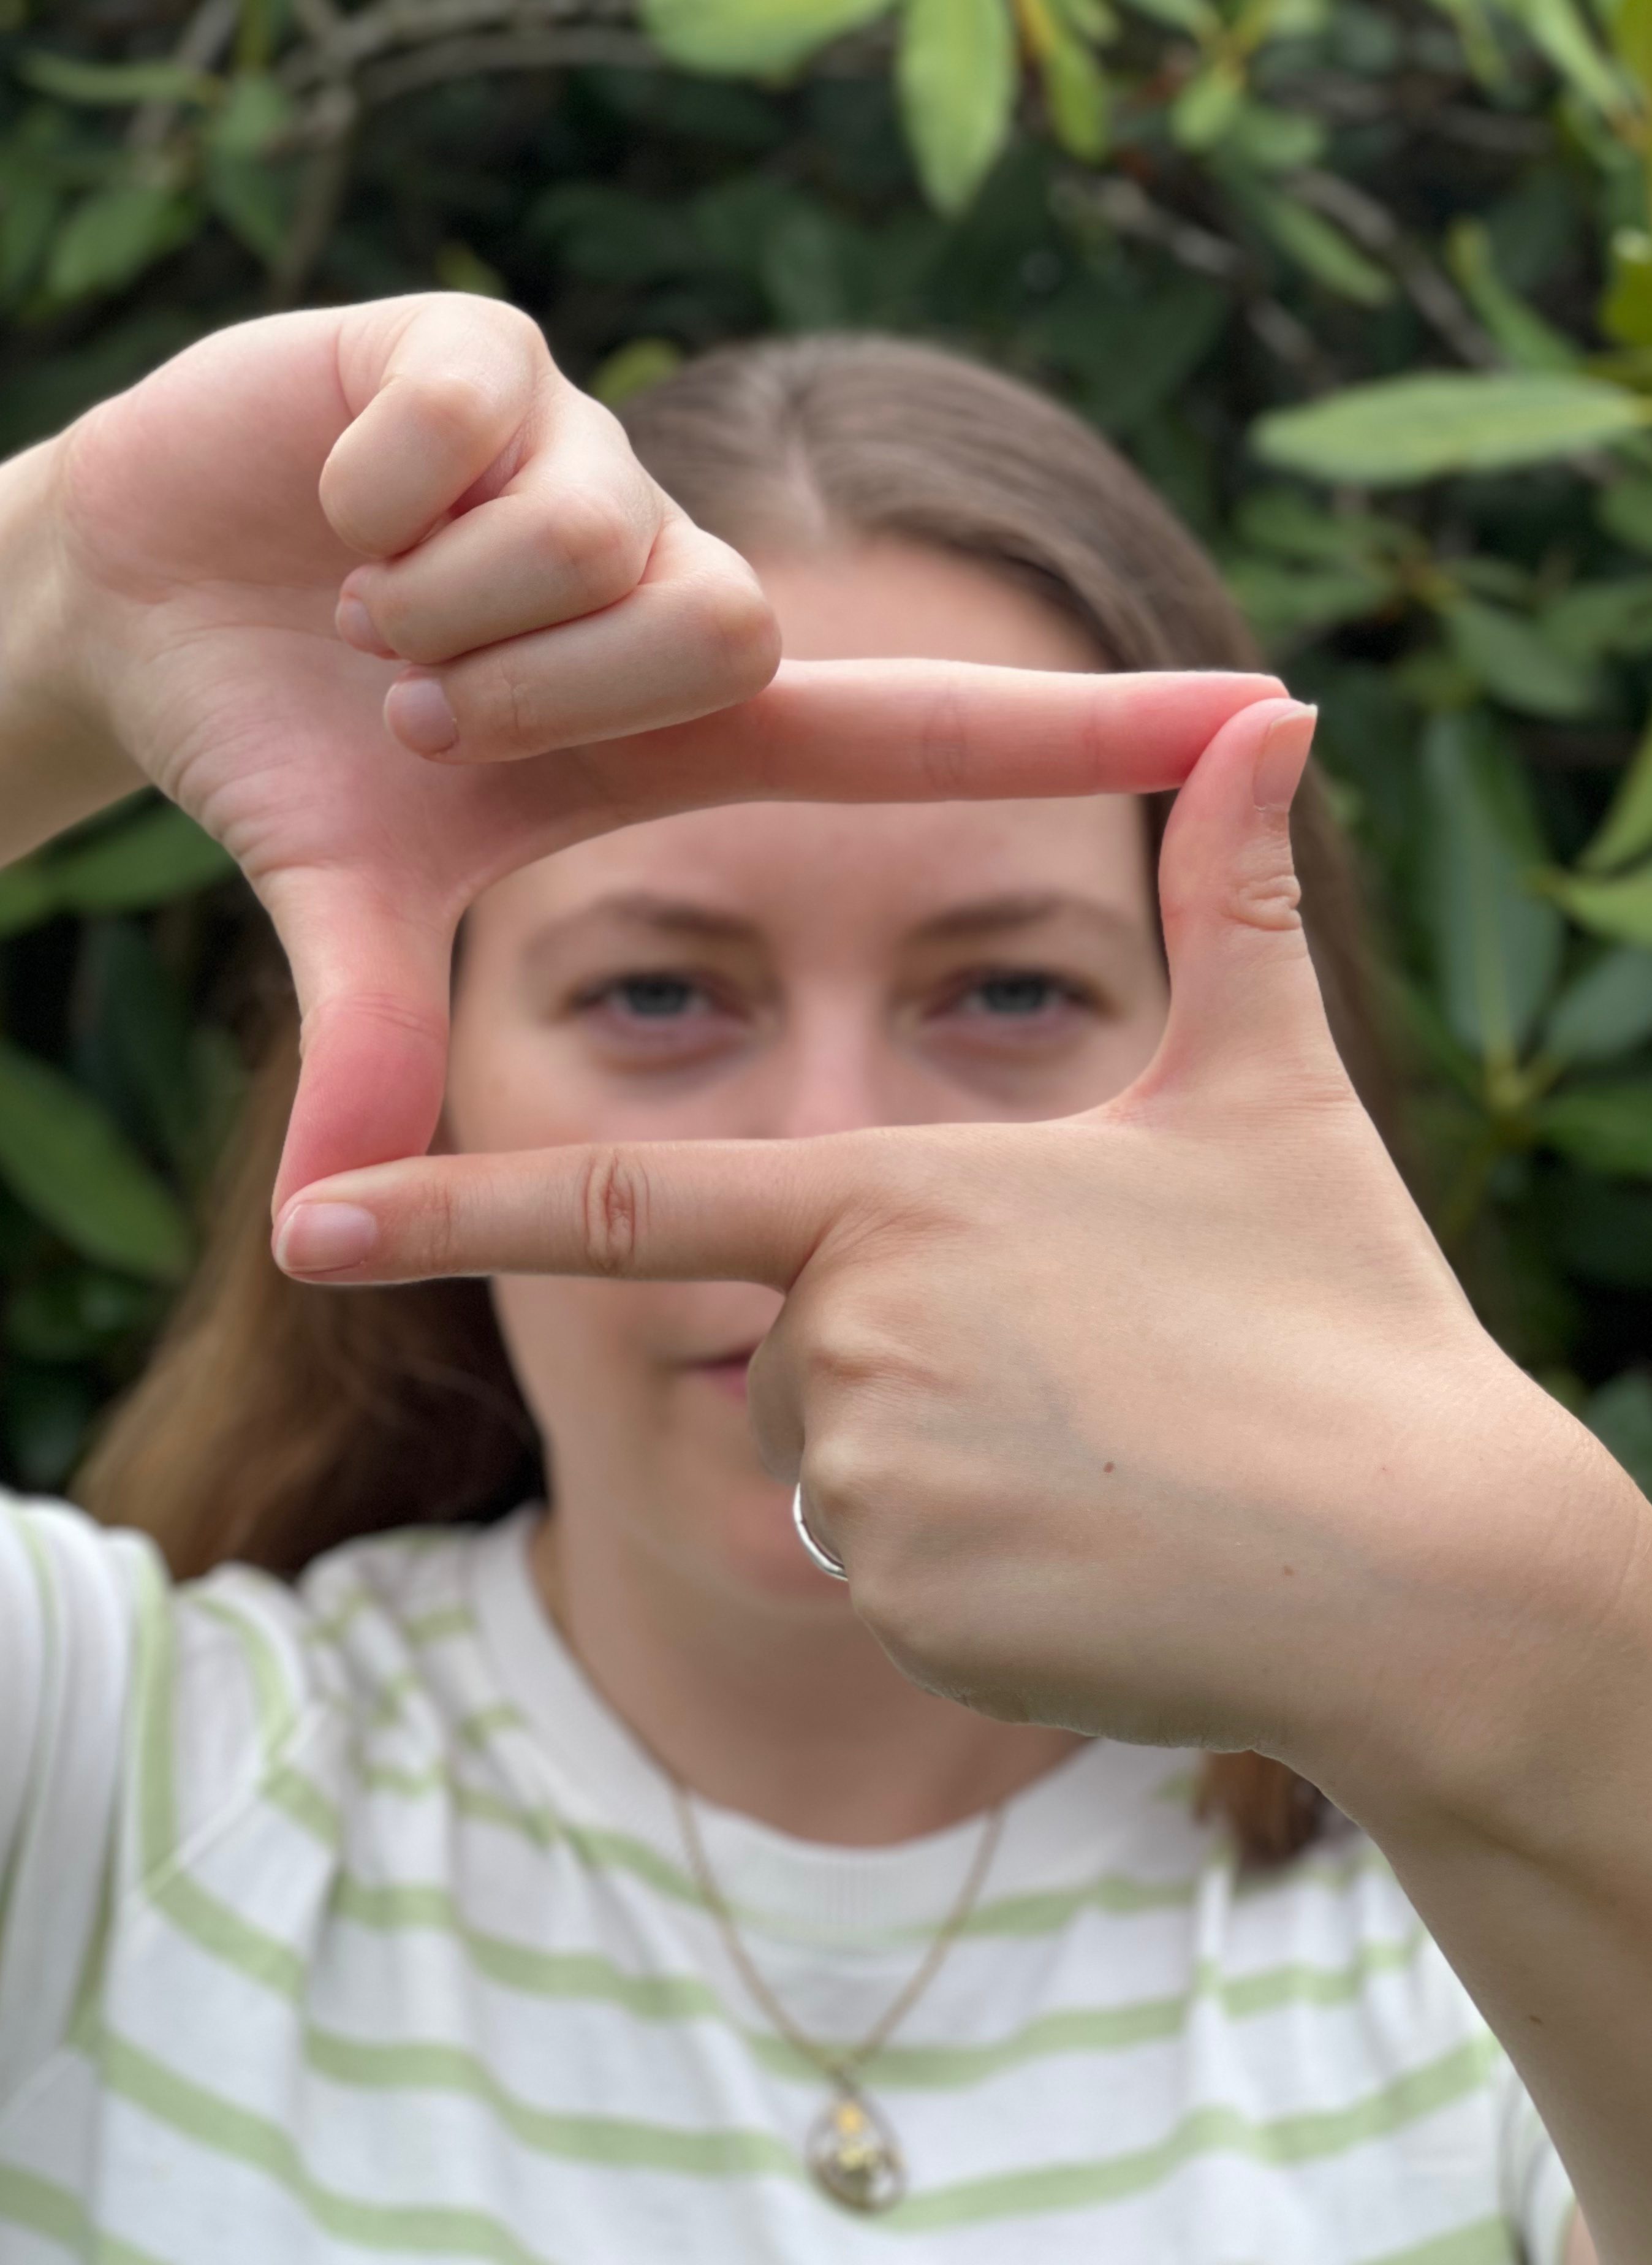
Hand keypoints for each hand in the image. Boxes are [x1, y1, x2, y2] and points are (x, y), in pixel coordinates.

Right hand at [24, 292, 1278, 1209]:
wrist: (149, 609)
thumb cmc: (294, 756)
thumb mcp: (362, 900)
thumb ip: (382, 1033)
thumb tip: (316, 1222)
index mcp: (681, 723)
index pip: (920, 729)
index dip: (1086, 733)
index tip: (1266, 718)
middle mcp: (667, 582)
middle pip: (711, 624)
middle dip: (526, 690)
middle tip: (419, 708)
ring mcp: (585, 453)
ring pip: (588, 529)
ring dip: (433, 608)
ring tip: (366, 613)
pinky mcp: (483, 347)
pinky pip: (472, 418)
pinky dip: (372, 487)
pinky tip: (331, 504)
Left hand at [270, 694, 1646, 1794]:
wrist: (1424, 1569)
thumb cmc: (1343, 1318)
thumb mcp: (1269, 1098)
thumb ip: (1225, 905)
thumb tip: (1278, 713)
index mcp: (900, 1193)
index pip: (630, 1203)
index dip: (451, 1207)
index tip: (304, 1222)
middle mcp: (853, 1328)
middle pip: (793, 1349)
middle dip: (900, 1367)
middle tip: (1075, 1383)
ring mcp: (870, 1478)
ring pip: (841, 1465)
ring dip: (946, 1470)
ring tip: (1104, 1463)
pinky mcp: (906, 1607)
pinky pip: (888, 1576)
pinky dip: (974, 1570)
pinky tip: (1100, 1554)